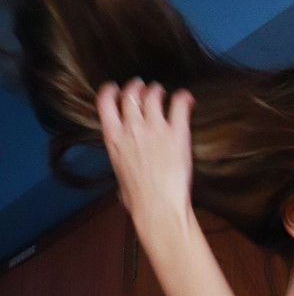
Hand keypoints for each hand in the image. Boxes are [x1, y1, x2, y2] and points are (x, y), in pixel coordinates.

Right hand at [95, 77, 195, 240]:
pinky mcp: (177, 134)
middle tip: (144, 88)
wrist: (158, 209)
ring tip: (162, 92)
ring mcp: (155, 129)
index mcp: (113, 138)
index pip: (105, 101)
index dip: (111, 90)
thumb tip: (126, 170)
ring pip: (153, 95)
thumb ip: (122, 165)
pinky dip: (183, 98)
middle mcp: (132, 128)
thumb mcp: (120, 180)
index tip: (115, 89)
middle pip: (131, 94)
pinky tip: (187, 99)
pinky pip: (180, 105)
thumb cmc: (139, 202)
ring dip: (157, 91)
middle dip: (137, 87)